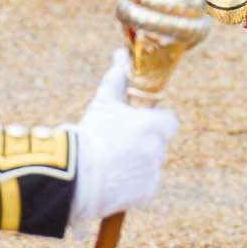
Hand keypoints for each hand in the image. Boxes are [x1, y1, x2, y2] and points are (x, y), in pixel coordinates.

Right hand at [69, 50, 179, 223]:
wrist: (76, 176)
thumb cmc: (90, 134)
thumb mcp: (104, 102)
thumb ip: (117, 77)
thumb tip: (120, 54)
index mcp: (154, 125)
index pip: (170, 122)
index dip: (155, 122)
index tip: (140, 124)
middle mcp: (159, 149)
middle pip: (159, 143)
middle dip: (144, 142)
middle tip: (120, 144)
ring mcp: (154, 172)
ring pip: (151, 165)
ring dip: (138, 164)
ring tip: (113, 163)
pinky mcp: (147, 193)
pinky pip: (146, 186)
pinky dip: (134, 185)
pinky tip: (115, 180)